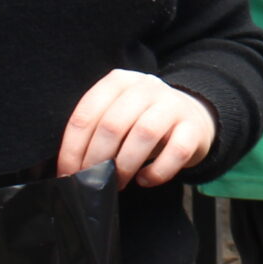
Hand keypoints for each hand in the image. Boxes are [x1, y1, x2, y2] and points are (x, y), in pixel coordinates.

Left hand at [56, 70, 215, 186]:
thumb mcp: (119, 114)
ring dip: (125, 165)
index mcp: (119, 82)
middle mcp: (146, 87)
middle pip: (112, 124)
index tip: (68, 173)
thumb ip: (97, 130)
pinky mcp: (194, 128)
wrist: (193, 117)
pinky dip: (156, 172)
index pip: (87, 113)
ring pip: (143, 134)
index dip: (73, 147)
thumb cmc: (145, 121)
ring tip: (118, 182)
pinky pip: (175, 152)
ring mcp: (173, 105)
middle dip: (97, 160)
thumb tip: (71, 167)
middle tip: (93, 181)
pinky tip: (145, 179)